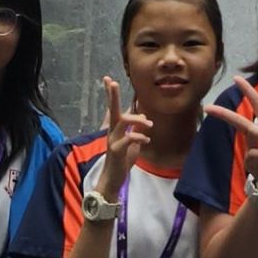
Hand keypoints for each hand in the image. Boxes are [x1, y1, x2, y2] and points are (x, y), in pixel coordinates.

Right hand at [98, 76, 152, 191]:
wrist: (114, 178)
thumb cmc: (122, 159)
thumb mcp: (131, 142)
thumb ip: (135, 128)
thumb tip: (142, 115)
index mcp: (115, 128)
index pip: (111, 108)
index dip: (109, 94)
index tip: (108, 79)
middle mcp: (111, 132)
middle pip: (112, 110)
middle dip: (112, 96)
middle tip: (112, 82)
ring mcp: (112, 141)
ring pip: (122, 122)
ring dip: (137, 120)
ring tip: (149, 124)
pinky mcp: (116, 151)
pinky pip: (128, 139)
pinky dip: (139, 137)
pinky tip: (146, 140)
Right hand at [207, 78, 257, 200]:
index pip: (257, 105)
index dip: (248, 91)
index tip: (236, 78)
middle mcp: (257, 135)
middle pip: (239, 121)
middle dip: (224, 113)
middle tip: (207, 107)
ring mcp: (251, 148)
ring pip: (251, 133)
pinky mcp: (249, 162)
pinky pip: (255, 153)